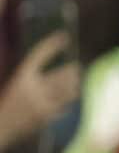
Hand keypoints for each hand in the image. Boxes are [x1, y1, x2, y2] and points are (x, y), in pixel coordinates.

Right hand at [0, 33, 79, 148]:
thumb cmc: (7, 105)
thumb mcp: (17, 86)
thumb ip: (33, 79)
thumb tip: (57, 74)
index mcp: (21, 77)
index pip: (39, 55)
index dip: (51, 44)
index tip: (64, 36)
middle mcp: (32, 87)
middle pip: (62, 73)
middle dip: (72, 70)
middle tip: (77, 67)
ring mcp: (40, 102)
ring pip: (68, 90)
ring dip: (74, 85)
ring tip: (76, 82)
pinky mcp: (46, 116)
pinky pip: (64, 105)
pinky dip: (66, 102)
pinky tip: (67, 100)